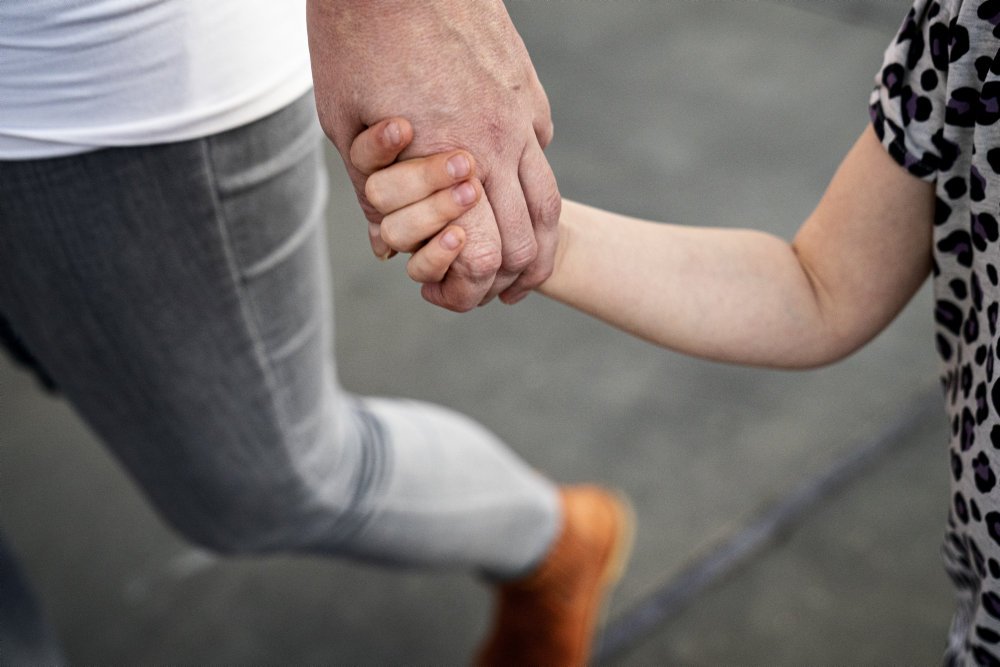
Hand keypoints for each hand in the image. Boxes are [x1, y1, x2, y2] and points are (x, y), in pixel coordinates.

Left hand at [307, 0, 559, 310]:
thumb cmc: (354, 42)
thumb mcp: (344, 127)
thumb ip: (371, 193)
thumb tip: (386, 246)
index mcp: (454, 159)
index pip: (488, 253)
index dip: (476, 286)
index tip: (460, 294)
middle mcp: (500, 140)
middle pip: (530, 236)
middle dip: (514, 274)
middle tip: (496, 289)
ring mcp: (521, 111)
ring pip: (548, 197)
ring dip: (538, 238)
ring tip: (524, 261)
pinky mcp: (527, 87)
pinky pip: (541, 148)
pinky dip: (532, 181)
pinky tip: (511, 188)